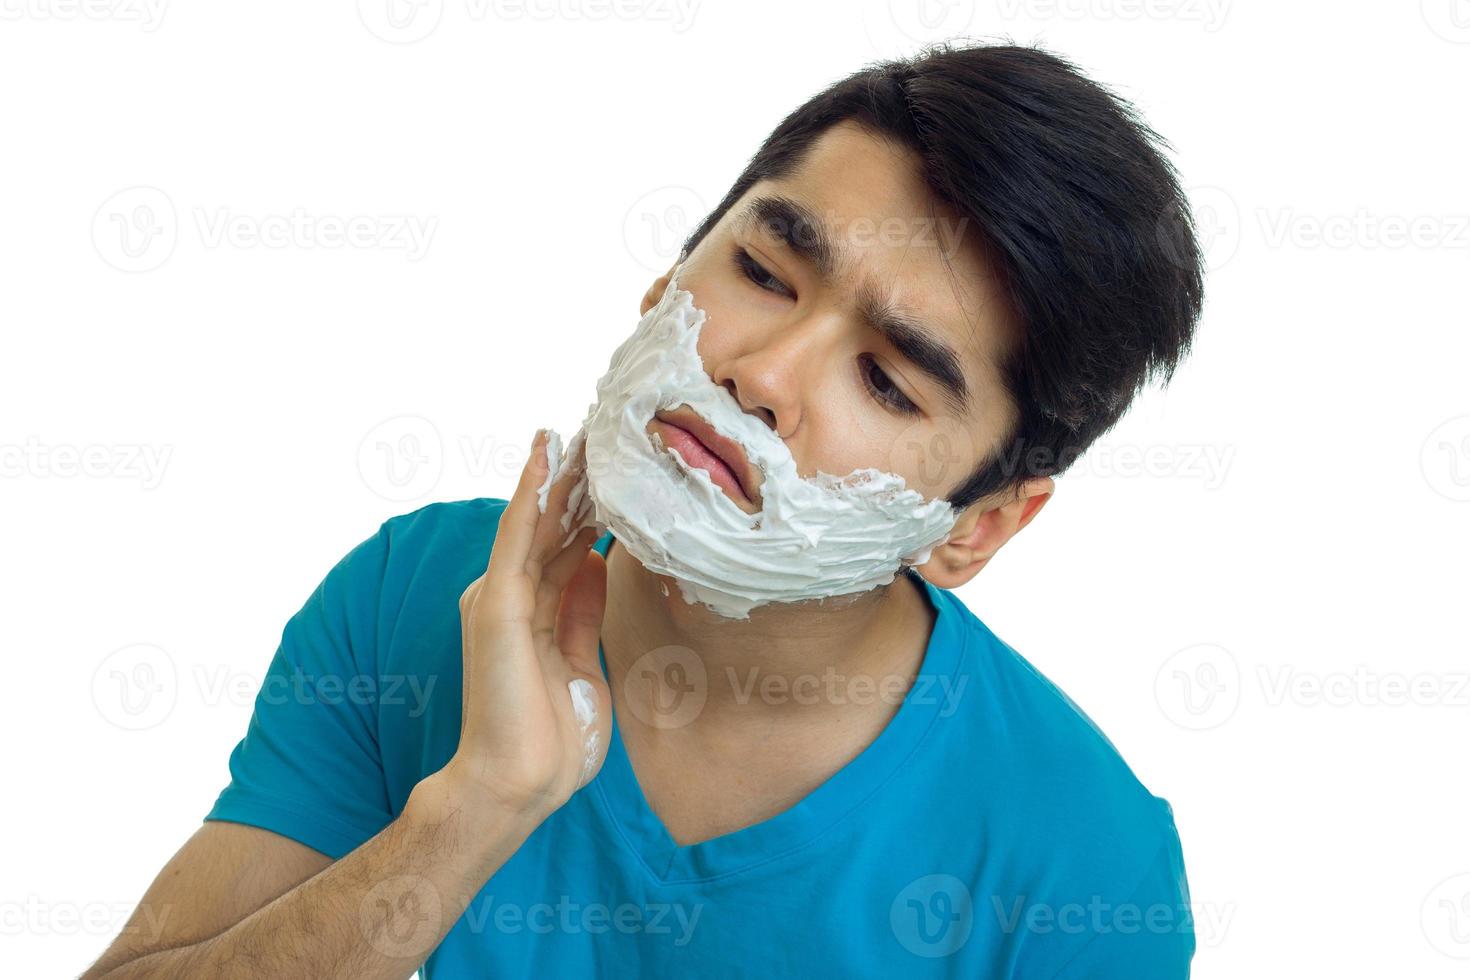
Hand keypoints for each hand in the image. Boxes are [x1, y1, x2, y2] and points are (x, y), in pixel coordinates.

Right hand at [433, 428, 610, 823]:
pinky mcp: (499, 601)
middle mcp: (511, 597)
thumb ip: (582, 612)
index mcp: (531, 613)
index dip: (590, 508)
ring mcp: (501, 596)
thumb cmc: (550, 738)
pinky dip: (529, 491)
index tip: (616, 470)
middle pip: (551, 527)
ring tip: (582, 429)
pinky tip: (545, 453)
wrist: (517, 784)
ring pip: (536, 520)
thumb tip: (599, 566)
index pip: (565, 547)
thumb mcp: (581, 661)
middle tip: (604, 433)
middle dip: (577, 482)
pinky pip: (517, 534)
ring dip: (559, 474)